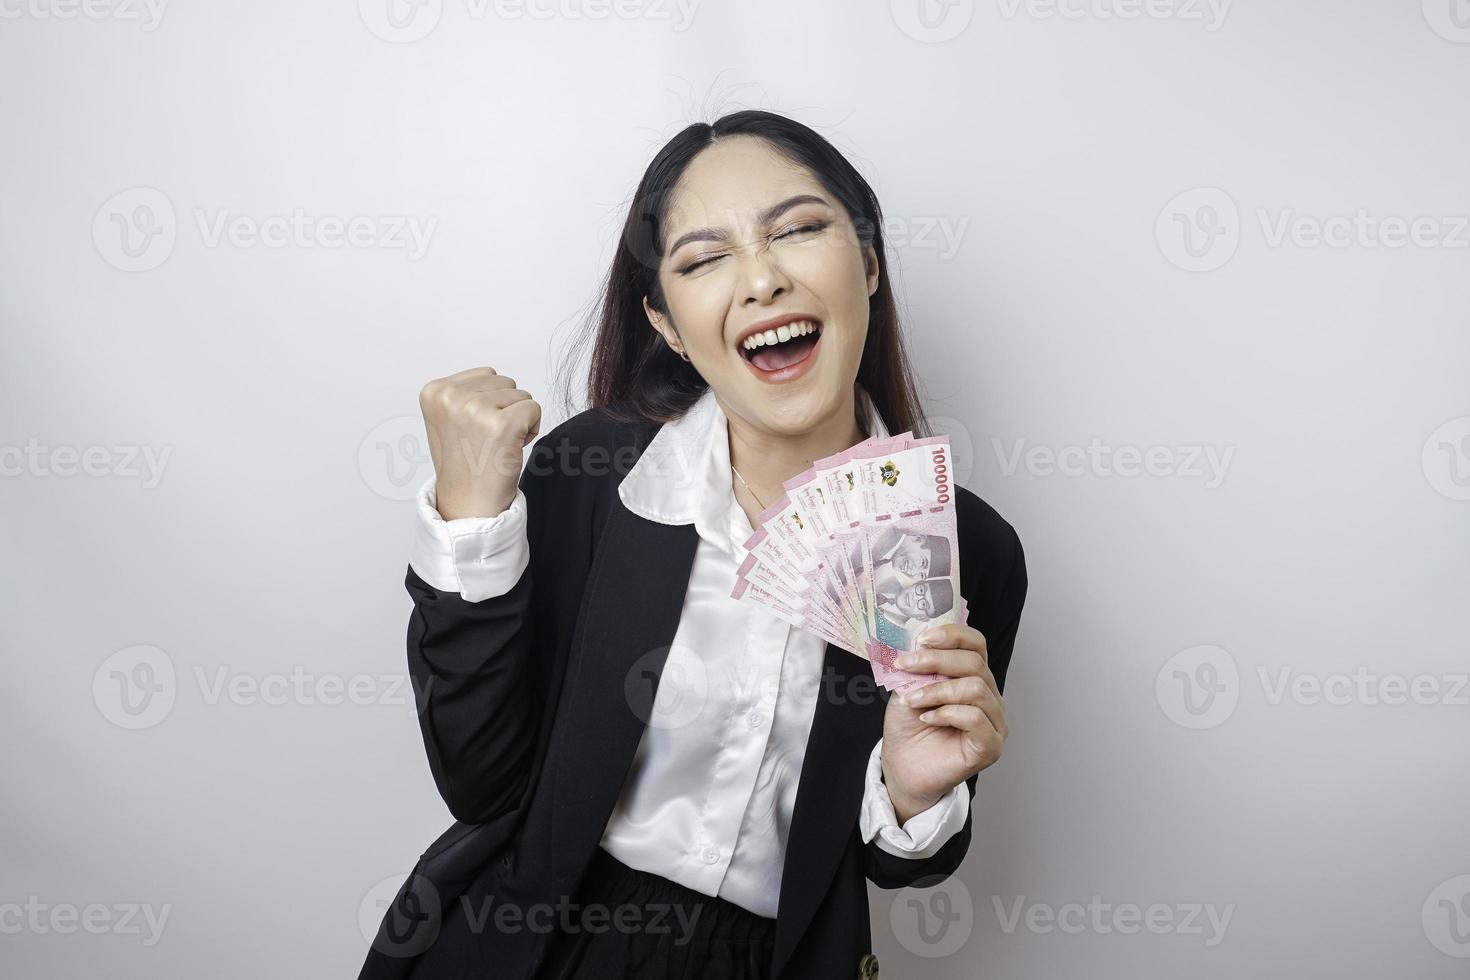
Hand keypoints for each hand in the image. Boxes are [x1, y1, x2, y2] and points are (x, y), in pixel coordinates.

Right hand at [418, 367, 540, 520]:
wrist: (469, 503)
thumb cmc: (464, 463)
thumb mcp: (448, 419)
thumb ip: (465, 393)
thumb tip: (494, 377)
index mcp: (435, 392)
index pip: (486, 375)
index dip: (490, 402)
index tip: (473, 430)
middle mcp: (450, 397)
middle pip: (505, 382)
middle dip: (505, 409)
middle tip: (487, 440)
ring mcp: (475, 410)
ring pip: (521, 395)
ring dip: (517, 420)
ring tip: (497, 445)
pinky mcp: (502, 425)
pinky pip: (534, 409)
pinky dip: (531, 428)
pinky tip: (512, 447)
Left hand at [879, 623, 1006, 822]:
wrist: (903, 766)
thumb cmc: (909, 727)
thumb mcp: (909, 685)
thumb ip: (919, 664)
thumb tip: (916, 638)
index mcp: (973, 677)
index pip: (976, 644)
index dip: (952, 635)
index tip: (922, 638)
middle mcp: (990, 696)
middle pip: (974, 664)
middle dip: (935, 661)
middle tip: (906, 665)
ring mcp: (994, 722)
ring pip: (976, 689)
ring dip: (937, 690)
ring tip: (913, 700)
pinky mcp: (991, 745)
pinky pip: (976, 718)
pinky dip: (947, 713)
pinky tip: (927, 718)